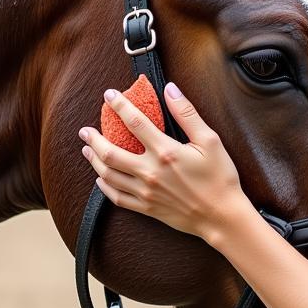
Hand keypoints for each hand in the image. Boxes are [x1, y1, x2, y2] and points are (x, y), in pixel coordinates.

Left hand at [77, 81, 248, 241]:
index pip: (134, 122)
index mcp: (166, 152)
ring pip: (108, 175)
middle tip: (84, 130)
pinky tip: (100, 178)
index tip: (108, 95)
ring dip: (94, 160)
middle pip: (110, 152)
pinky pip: (117, 197)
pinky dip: (105, 186)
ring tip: (87, 150)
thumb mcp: (210, 141)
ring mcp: (145, 192)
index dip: (119, 106)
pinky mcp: (146, 208)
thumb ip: (187, 114)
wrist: (222, 217)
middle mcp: (150, 172)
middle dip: (93, 139)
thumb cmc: (220, 178)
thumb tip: (170, 89)